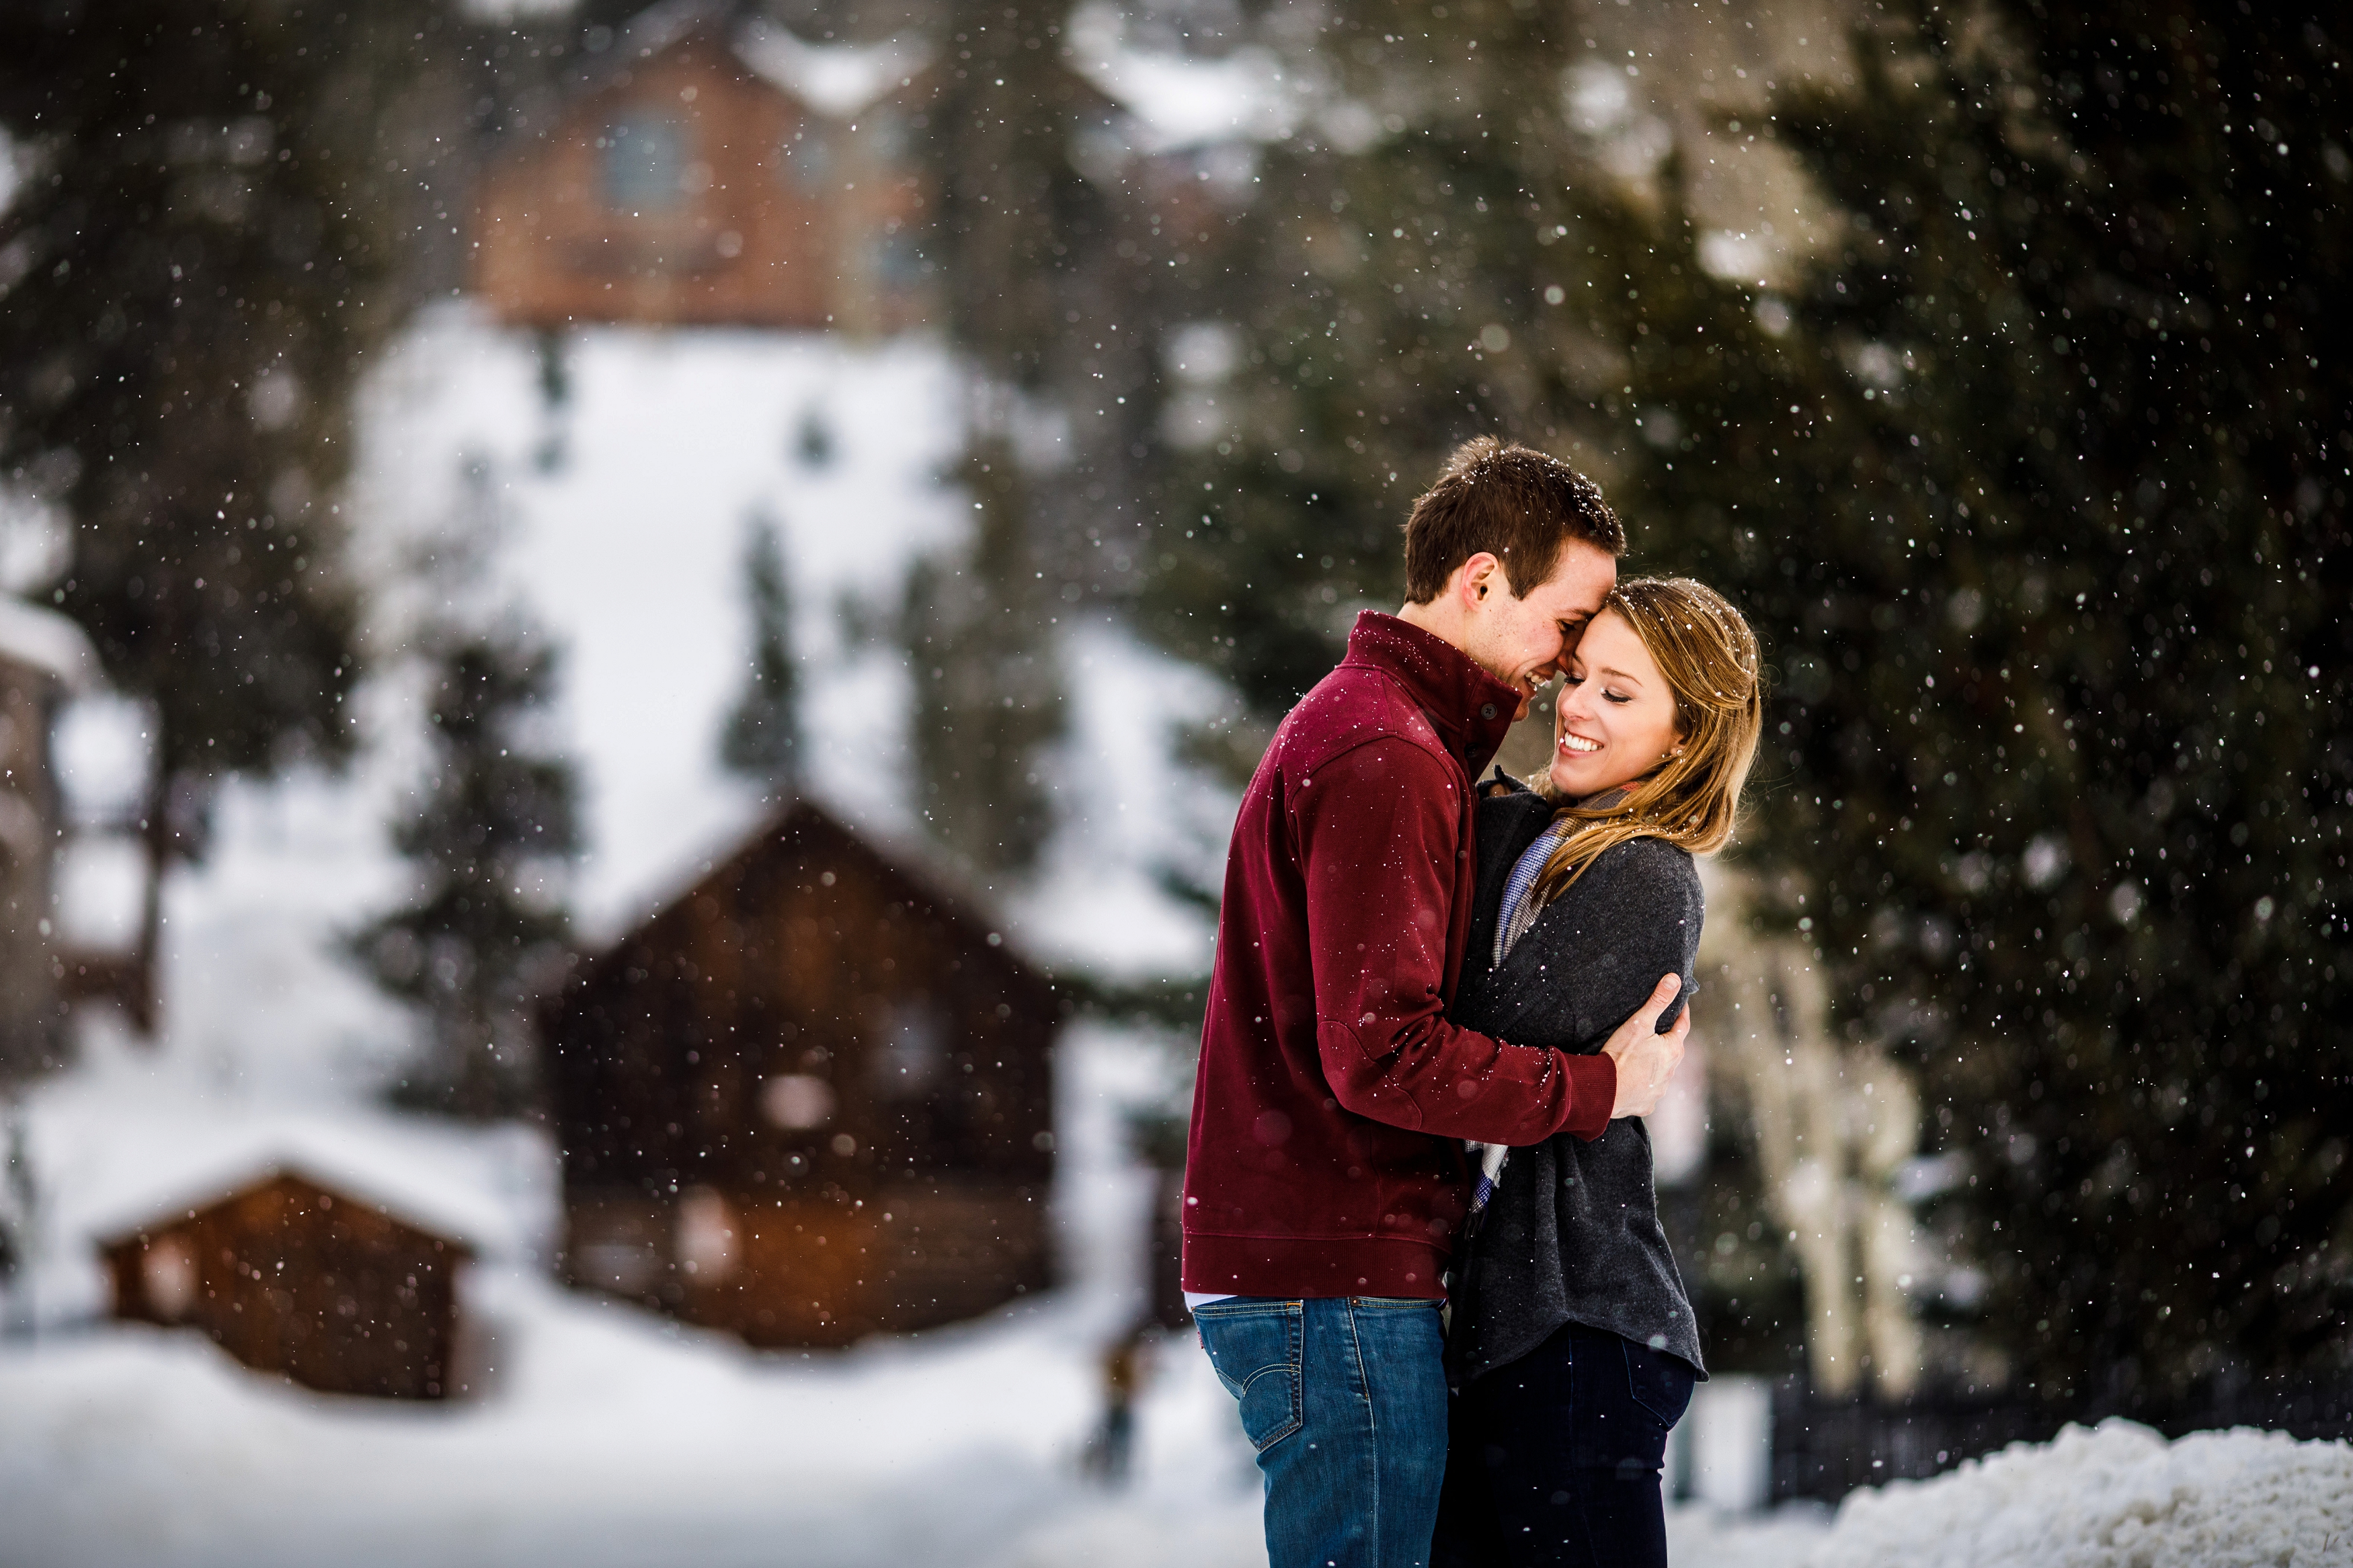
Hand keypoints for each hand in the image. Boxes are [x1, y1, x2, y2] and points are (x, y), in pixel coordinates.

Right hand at [1602, 973, 1689, 1119]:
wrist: (1603, 1091)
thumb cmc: (1621, 1056)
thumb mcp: (1639, 1023)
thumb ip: (1658, 1001)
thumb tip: (1675, 979)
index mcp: (1672, 1050)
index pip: (1682, 1026)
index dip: (1681, 1013)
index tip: (1681, 1005)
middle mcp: (1671, 1072)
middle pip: (1673, 1051)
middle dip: (1667, 1041)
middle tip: (1657, 1031)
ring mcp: (1659, 1090)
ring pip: (1661, 1072)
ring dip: (1656, 1065)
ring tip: (1643, 1057)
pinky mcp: (1646, 1104)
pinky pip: (1648, 1091)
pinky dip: (1643, 1085)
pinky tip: (1633, 1081)